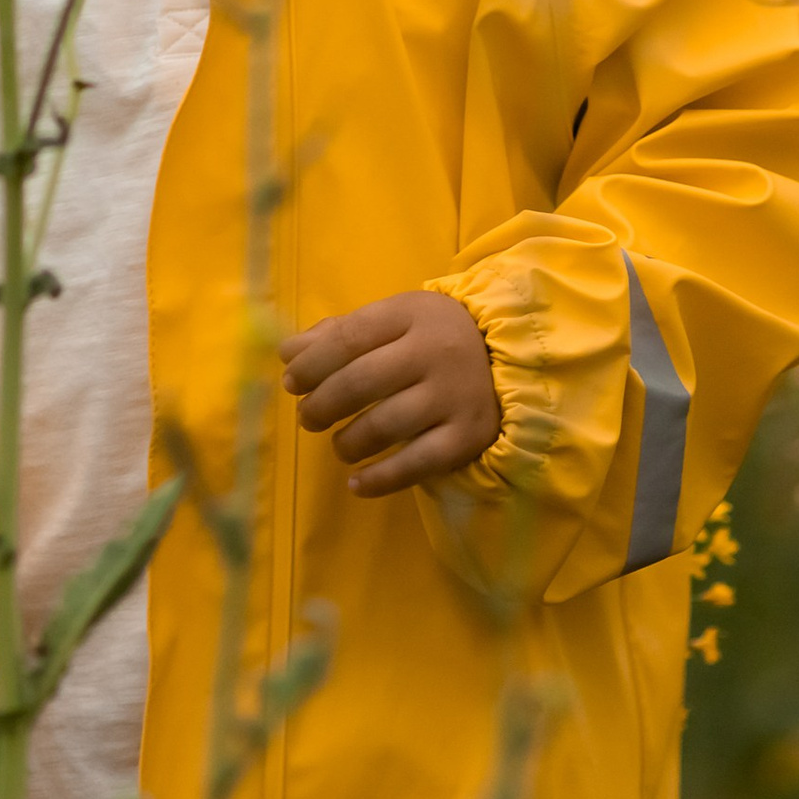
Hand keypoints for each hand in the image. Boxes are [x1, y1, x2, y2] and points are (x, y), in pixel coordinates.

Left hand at [282, 291, 502, 497]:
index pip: (349, 337)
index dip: (312, 364)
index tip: (291, 383)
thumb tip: (288, 354)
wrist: (510, 362)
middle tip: (308, 418)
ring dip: (348, 442)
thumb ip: (341, 333)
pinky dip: (380, 479)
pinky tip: (356, 484)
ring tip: (340, 446)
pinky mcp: (467, 437)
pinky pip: (416, 464)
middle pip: (361, 381)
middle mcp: (434, 352)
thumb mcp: (395, 320)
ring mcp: (453, 396)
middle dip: (323, 404)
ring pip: (385, 424)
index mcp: (412, 314)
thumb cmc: (436, 339)